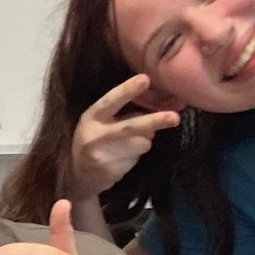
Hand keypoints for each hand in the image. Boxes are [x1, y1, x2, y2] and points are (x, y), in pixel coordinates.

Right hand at [70, 73, 181, 198]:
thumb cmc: (94, 140)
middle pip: (131, 126)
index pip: (111, 100)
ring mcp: (103, 155)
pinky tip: (122, 158)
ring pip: (141, 143)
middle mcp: (95, 134)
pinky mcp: (112, 171)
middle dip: (155, 121)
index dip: (127, 90)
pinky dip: (136, 155)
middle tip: (174, 117)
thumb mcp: (100, 122)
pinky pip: (137, 158)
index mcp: (92, 116)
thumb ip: (123, 113)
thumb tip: (157, 107)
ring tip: (129, 144)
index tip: (145, 79)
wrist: (80, 175)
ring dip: (144, 141)